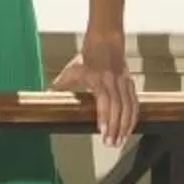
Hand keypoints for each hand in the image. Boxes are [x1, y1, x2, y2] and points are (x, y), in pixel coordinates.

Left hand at [51, 33, 139, 147]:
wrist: (106, 40)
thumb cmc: (88, 56)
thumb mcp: (72, 69)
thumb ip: (61, 84)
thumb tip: (48, 94)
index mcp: (98, 78)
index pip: (105, 100)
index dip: (105, 117)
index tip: (103, 131)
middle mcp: (113, 81)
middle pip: (118, 107)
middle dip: (116, 127)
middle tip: (111, 143)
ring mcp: (124, 82)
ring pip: (128, 106)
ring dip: (126, 125)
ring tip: (121, 140)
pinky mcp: (130, 83)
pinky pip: (135, 102)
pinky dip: (134, 117)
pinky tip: (130, 128)